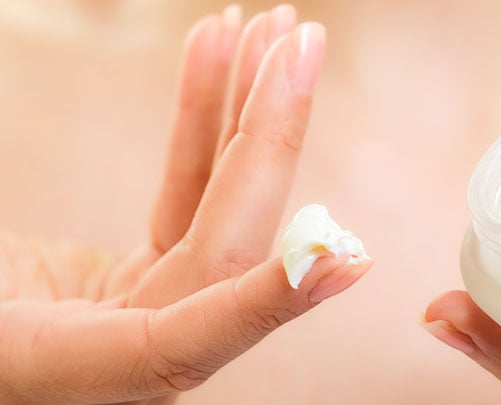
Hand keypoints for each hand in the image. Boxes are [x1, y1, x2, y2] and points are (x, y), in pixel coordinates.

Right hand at [0, 5, 370, 403]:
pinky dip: (199, 120)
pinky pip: (186, 190)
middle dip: (270, 133)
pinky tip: (215, 56)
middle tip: (303, 43)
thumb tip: (152, 263)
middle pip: (230, 237)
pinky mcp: (148, 271)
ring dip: (247, 110)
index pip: (196, 336)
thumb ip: (28, 314)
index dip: (269, 298)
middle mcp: (142, 344)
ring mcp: (152, 302)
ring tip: (272, 30)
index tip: (346, 258)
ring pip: (218, 203)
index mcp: (96, 375)